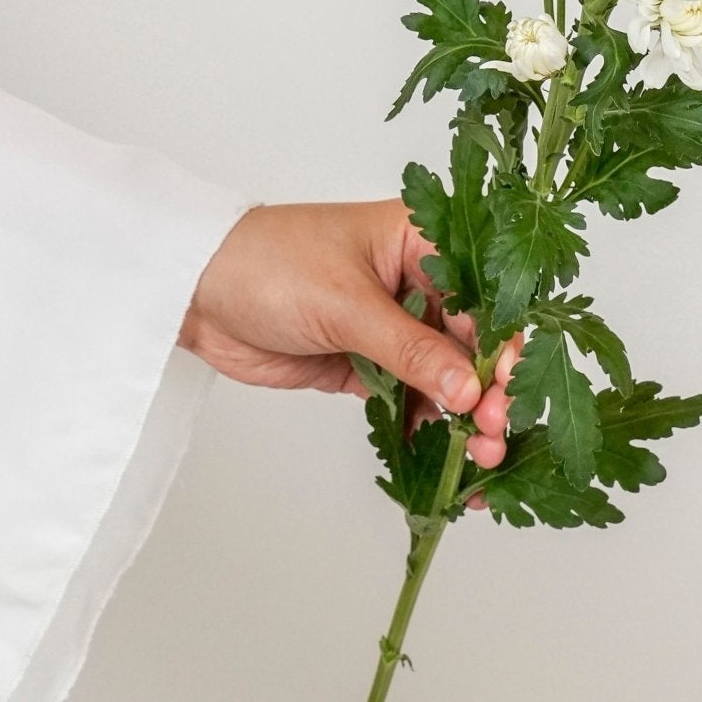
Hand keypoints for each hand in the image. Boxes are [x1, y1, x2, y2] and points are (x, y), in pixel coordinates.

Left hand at [178, 201, 517, 473]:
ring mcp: (393, 326)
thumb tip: (468, 390)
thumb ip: (411, 350)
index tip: (508, 388)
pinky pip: (411, 399)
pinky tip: (445, 460)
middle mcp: (417, 282)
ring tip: (479, 458)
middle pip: (471, 342)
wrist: (193, 291)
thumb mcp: (346, 304)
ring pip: (446, 377)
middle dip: (488, 390)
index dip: (502, 343)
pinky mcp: (368, 364)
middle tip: (493, 432)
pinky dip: (428, 429)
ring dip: (464, 418)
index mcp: (423, 241)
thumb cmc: (266, 263)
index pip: (482, 295)